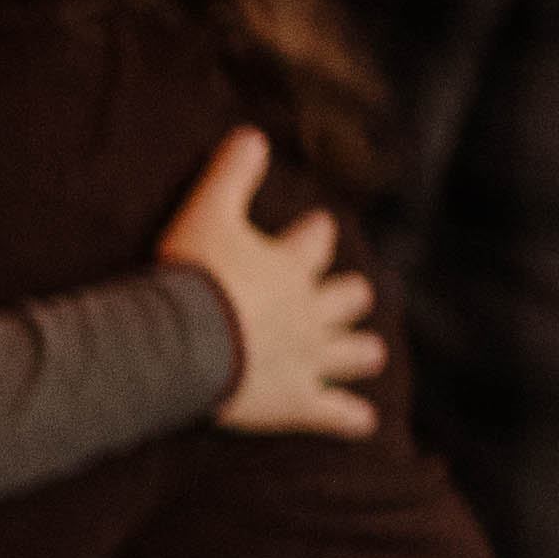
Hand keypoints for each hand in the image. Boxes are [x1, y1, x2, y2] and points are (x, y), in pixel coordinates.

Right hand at [157, 128, 380, 436]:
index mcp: (290, 265)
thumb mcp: (206, 212)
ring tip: (371, 353)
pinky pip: (332, 413)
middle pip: (347, 297)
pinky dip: (349, 418)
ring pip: (352, 353)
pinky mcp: (297, 402)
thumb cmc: (193, 277)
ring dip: (361, 352)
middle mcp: (310, 311)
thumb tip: (252, 132)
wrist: (187, 343)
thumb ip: (231, 173)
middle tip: (354, 294)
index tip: (320, 228)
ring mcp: (309, 358)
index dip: (317, 233)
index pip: (315, 241)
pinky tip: (364, 424)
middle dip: (351, 295)